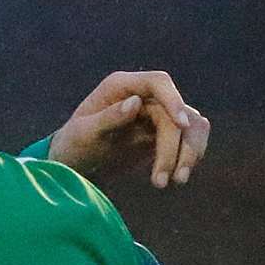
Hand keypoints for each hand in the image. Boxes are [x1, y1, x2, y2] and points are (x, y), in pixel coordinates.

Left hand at [49, 70, 209, 187]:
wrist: (75, 164)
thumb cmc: (73, 144)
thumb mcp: (84, 134)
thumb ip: (108, 118)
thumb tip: (136, 102)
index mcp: (121, 86)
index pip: (158, 82)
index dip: (174, 100)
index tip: (181, 125)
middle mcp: (144, 95)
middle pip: (176, 113)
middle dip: (175, 147)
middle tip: (161, 181)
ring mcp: (157, 113)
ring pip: (191, 126)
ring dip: (190, 152)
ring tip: (177, 182)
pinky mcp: (165, 133)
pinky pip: (189, 140)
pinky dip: (189, 156)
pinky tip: (176, 176)